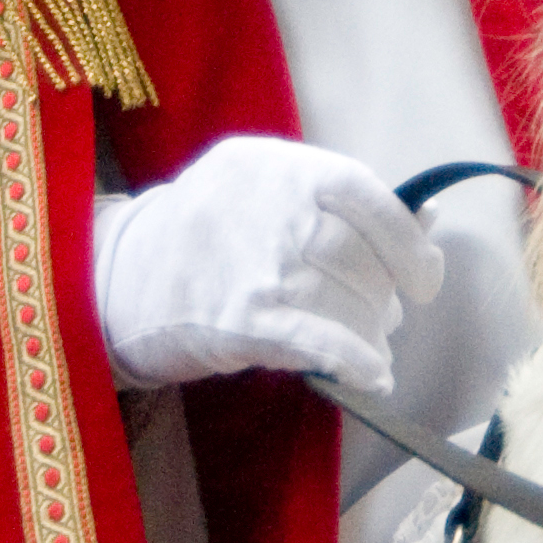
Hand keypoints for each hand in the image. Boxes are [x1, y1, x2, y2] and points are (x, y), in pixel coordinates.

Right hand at [90, 135, 447, 394]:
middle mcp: (272, 207)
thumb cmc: (203, 235)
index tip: (424, 277)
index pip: (366, 195)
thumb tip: (428, 219)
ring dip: (370, 335)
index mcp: (277, 165)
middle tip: (381, 318)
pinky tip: (372, 377)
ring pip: (348, 303)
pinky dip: (357, 363)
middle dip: (382, 297)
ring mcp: (258, 264)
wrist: (114, 278)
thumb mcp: (261, 188)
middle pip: (360, 258)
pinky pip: (323, 342)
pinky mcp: (243, 320)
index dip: (407, 241)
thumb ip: (336, 200)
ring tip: (368, 347)